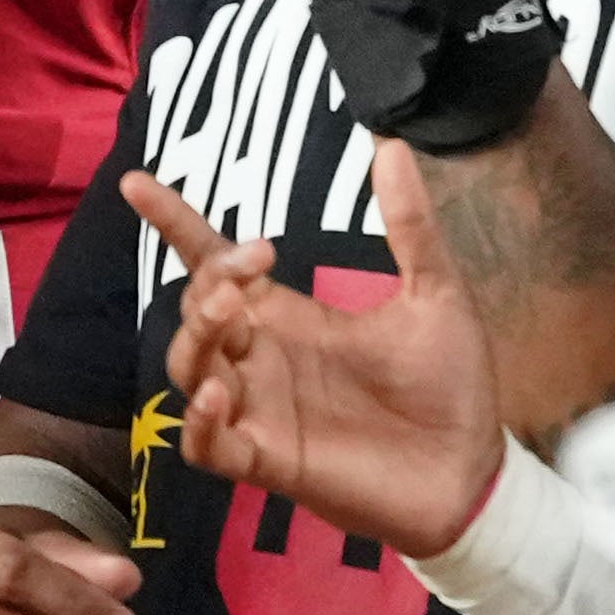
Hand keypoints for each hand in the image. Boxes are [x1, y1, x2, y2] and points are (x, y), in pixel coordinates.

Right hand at [145, 152, 506, 560]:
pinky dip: (200, 422)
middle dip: (208, 281)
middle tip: (253, 264)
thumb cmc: (451, 385)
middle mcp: (263, 359)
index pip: (213, 264)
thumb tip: (391, 144)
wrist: (476, 471)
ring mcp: (261, 411)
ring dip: (196, 336)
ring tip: (230, 311)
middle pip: (195, 309)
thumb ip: (409, 225)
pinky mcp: (270, 462)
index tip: (138, 185)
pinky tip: (220, 394)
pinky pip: (208, 447)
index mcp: (290, 317)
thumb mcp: (435, 293)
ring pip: (189, 368)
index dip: (175, 224)